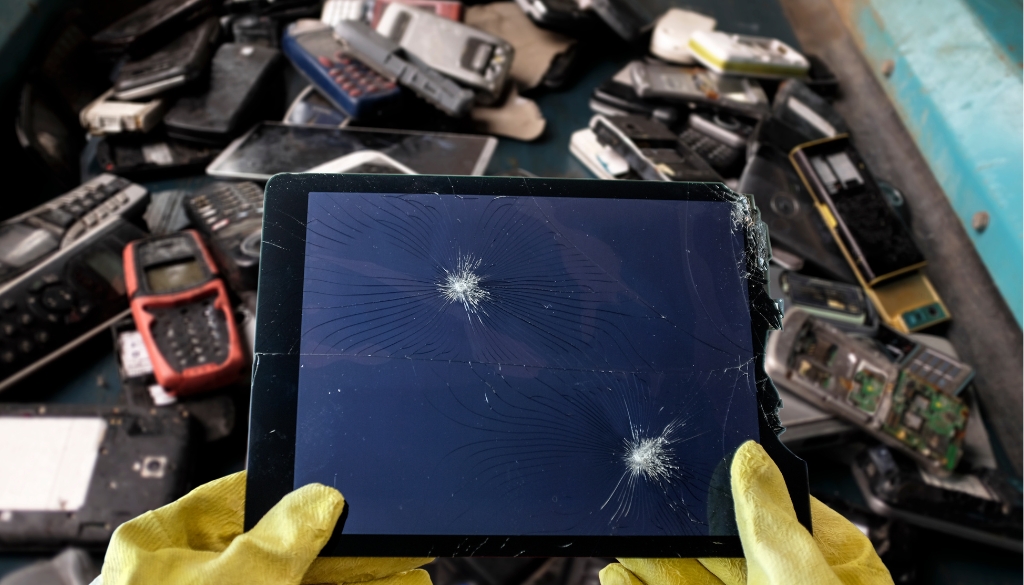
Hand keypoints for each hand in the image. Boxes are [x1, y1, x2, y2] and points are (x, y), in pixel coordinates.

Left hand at [96, 471, 431, 584]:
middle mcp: (195, 579)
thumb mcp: (230, 582)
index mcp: (165, 548)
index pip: (240, 499)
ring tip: (411, 573)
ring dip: (360, 580)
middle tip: (395, 542)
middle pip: (285, 548)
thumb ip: (278, 540)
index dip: (300, 493)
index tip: (346, 493)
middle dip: (347, 547)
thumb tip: (319, 499)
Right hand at [599, 441, 892, 584]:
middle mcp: (786, 581)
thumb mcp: (804, 578)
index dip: (726, 479)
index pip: (771, 501)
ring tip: (618, 534)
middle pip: (721, 538)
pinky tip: (619, 573)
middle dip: (676, 519)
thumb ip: (771, 521)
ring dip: (649, 555)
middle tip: (639, 494)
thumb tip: (748, 455)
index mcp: (828, 560)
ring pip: (690, 573)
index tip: (690, 459)